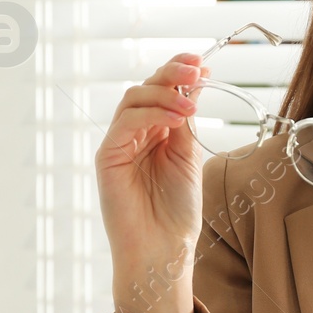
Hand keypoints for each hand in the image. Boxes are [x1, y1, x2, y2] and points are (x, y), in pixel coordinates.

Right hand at [96, 53, 209, 279]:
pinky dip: (150, 113)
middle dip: (172, 73)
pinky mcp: (107, 156)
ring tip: (191, 103)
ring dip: (164, 92)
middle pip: (146, 87)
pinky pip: (125, 122)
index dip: (181, 72)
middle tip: (196, 68)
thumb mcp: (188, 157)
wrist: (163, 249)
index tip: (205, 64)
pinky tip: (175, 117)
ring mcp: (119, 144)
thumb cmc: (177, 211)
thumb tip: (193, 83)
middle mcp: (135, 134)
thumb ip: (185, 122)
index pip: (164, 91)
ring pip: (133, 98)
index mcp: (156, 132)